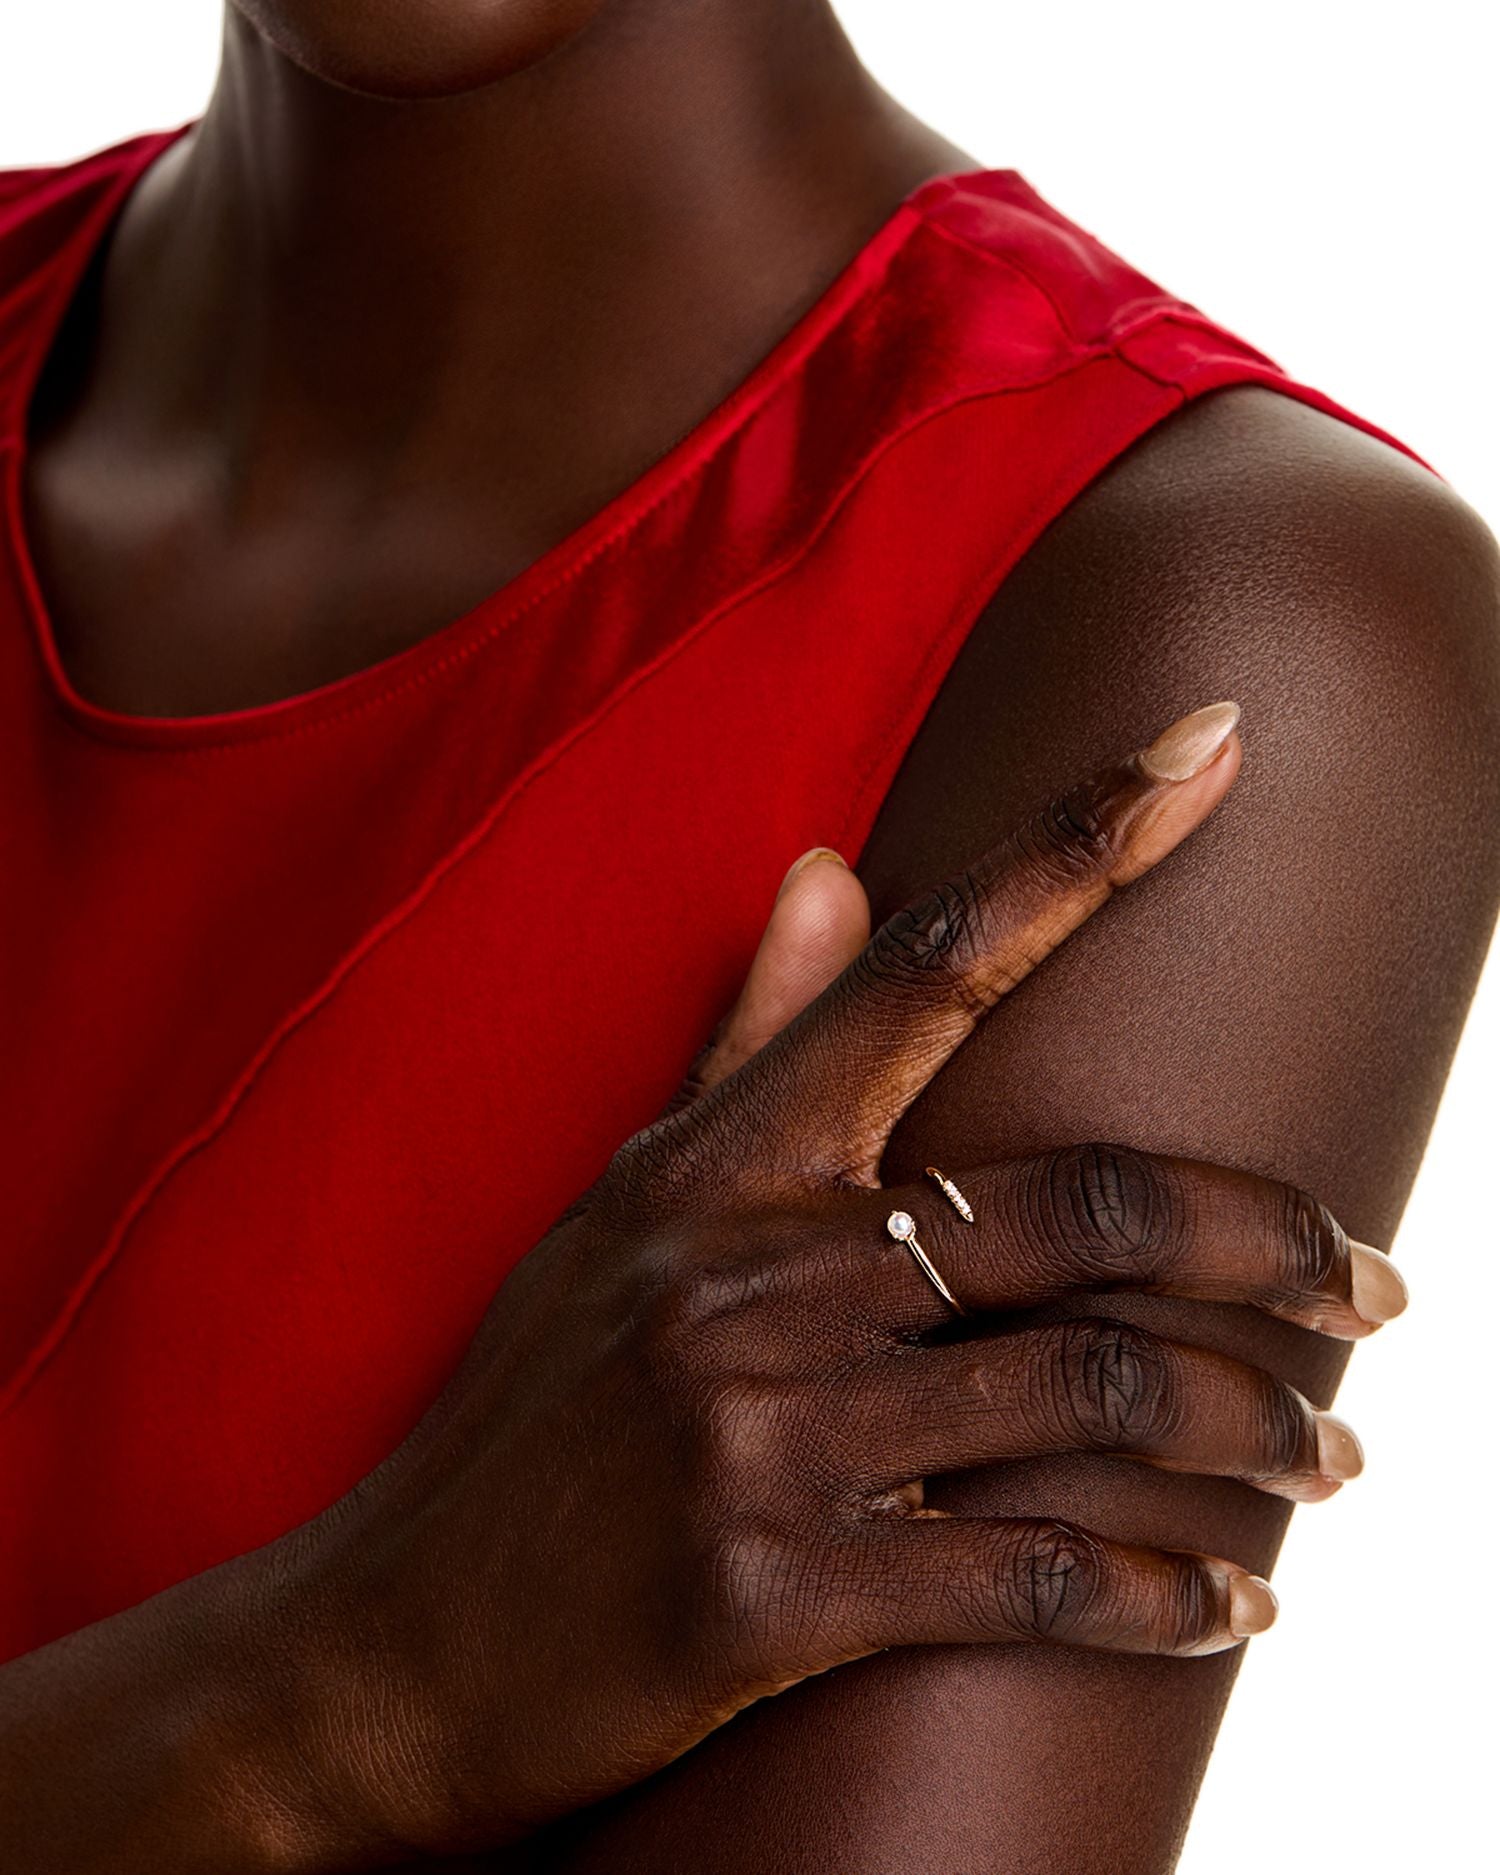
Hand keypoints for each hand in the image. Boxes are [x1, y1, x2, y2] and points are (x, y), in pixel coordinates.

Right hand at [284, 702, 1405, 1863]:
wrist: (389, 1645)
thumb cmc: (530, 1413)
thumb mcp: (624, 1205)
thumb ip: (752, 1043)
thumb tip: (836, 868)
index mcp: (726, 1162)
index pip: (932, 966)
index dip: (1083, 842)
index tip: (1214, 741)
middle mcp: (753, 1271)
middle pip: (1093, 1208)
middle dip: (1279, 1248)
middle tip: (1377, 1295)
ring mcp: (767, 1431)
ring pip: (1097, 1395)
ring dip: (1257, 1432)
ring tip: (1327, 1455)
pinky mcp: (777, 1597)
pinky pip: (1037, 1578)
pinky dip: (1168, 1595)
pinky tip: (1229, 1601)